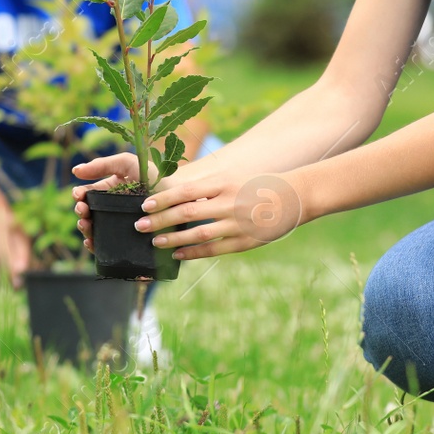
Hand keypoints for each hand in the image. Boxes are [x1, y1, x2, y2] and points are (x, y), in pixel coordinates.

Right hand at [69, 151, 151, 251]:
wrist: (179, 198)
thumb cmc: (154, 177)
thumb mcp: (128, 164)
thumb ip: (104, 164)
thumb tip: (75, 171)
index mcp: (109, 190)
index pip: (88, 194)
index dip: (80, 196)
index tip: (79, 197)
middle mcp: (111, 209)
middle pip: (88, 213)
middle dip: (81, 213)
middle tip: (82, 212)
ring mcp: (118, 225)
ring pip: (94, 229)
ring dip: (85, 228)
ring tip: (86, 226)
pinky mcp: (126, 241)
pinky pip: (106, 246)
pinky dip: (94, 245)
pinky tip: (91, 242)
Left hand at [77, 164, 303, 260]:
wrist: (293, 197)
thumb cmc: (255, 185)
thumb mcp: (231, 178)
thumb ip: (206, 188)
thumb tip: (175, 195)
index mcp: (223, 183)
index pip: (185, 191)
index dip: (163, 199)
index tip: (144, 206)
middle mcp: (228, 202)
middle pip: (187, 213)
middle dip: (160, 220)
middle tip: (140, 225)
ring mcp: (237, 224)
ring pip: (198, 234)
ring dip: (173, 240)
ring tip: (155, 242)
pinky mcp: (245, 242)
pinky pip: (214, 249)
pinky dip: (194, 253)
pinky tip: (178, 255)